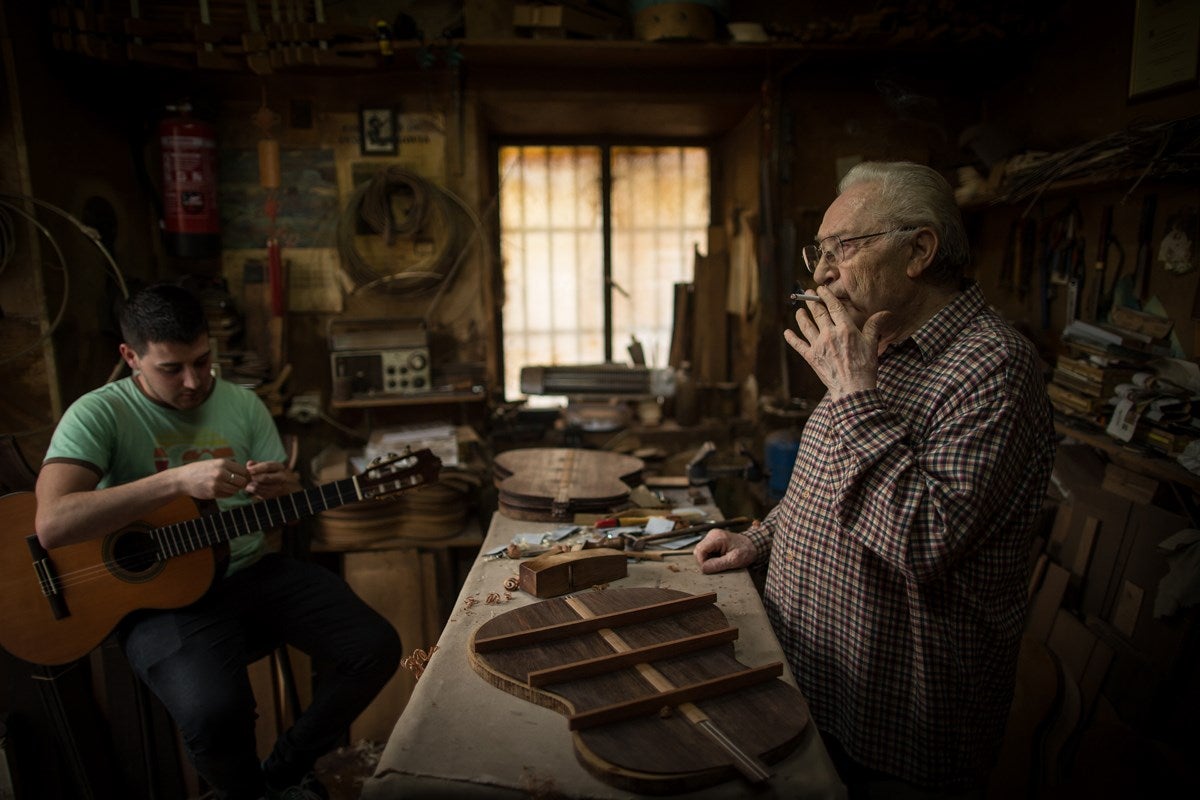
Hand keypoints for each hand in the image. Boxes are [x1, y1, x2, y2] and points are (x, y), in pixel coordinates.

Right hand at [175, 459, 247, 499]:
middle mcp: (221, 473)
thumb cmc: (200, 470)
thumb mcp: (215, 463)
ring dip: (234, 489)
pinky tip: (221, 489)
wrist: (183, 479)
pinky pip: (228, 495)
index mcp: (223, 463)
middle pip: (242, 481)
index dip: (245, 475)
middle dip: (242, 483)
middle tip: (237, 483)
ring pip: (236, 489)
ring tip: (228, 486)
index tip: (243, 477)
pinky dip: (228, 493)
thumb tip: (247, 473)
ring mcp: (217, 484)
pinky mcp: (213, 493)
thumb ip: (229, 467)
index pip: (243, 471)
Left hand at [244, 460, 299, 498]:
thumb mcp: (269, 467)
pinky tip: (251, 489)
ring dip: (252, 486)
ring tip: (247, 484)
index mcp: (279, 467)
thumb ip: (258, 464)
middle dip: (254, 478)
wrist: (289, 486)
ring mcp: (280, 487)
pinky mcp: (276, 496)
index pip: (267, 466)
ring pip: (262, 487)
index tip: (248, 469)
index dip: (256, 468)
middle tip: (247, 478)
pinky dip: (255, 492)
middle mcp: (282, 477)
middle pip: (265, 477)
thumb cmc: (274, 474)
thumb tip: (249, 464)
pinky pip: (262, 494)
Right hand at [694, 529, 755, 573]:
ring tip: (720, 561)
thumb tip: (703, 568)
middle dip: (704, 561)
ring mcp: (712, 536)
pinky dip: (710, 557)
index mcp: (717, 537)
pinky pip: (705, 550)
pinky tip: (719, 558)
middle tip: (717, 565)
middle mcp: (712, 534)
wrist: (753, 545)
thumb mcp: (734, 560)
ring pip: (700, 551)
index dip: (702, 562)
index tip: (710, 569)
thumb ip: (718, 564)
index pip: (700, 551)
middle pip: (698, 551)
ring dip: (707, 559)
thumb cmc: (746, 551)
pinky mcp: (712, 540)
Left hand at [783, 285, 894, 400]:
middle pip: (818, 314)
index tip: (821, 289)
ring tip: (798, 310)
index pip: (834, 307)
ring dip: (801, 317)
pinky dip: (792, 338)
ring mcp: (818, 346)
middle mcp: (829, 334)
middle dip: (812, 302)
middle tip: (808, 294)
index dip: (826, 296)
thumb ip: (874, 326)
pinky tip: (787, 333)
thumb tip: (884, 313)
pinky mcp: (811, 357)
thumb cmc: (865, 367)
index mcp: (845, 329)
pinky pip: (798, 345)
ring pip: (806, 326)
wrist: (853, 389)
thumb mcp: (872, 344)